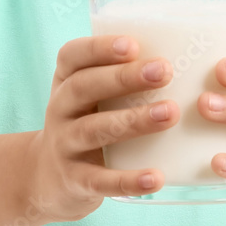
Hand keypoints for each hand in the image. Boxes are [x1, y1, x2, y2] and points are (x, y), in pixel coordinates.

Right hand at [29, 34, 180, 222]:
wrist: (48, 179)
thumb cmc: (86, 123)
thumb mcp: (90, 97)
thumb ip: (119, 80)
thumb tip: (178, 62)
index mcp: (65, 81)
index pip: (72, 55)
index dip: (100, 48)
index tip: (133, 44)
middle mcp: (60, 109)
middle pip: (84, 87)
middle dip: (124, 78)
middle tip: (164, 71)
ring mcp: (63, 145)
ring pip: (94, 129)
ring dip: (134, 121)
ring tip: (170, 113)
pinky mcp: (74, 180)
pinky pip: (101, 180)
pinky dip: (128, 179)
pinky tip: (156, 177)